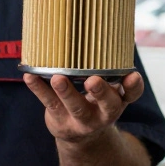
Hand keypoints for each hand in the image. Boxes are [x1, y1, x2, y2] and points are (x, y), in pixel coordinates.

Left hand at [24, 72, 143, 143]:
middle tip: (92, 80)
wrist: (81, 136)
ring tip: (58, 78)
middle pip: (107, 105)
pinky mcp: (60, 120)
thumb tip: (99, 29)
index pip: (132, 94)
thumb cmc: (95, 101)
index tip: (132, 75)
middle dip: (101, 92)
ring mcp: (82, 119)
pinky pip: (49, 103)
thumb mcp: (109, 89)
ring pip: (76, 107)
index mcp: (119, 100)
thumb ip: (109, 69)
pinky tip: (30, 76)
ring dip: (67, 92)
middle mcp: (104, 112)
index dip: (134, 86)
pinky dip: (39, 89)